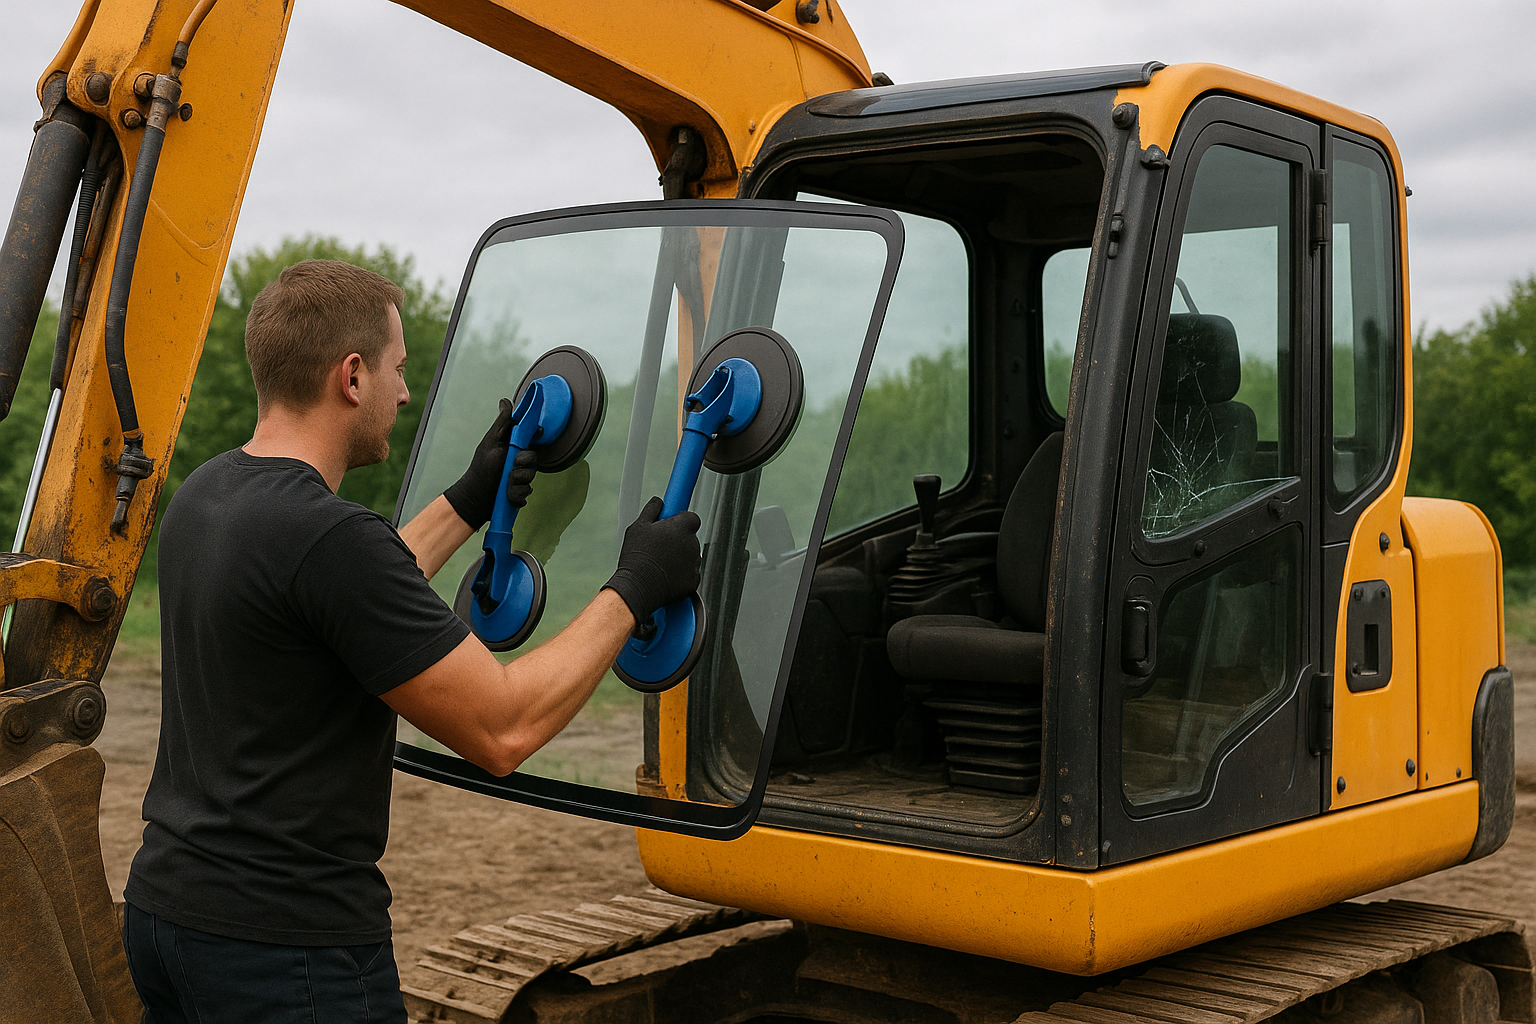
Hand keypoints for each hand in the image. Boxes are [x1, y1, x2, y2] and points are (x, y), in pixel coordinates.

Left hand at [443, 400, 537, 528]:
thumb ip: (503, 422)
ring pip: (531, 478)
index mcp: (513, 448)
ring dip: (517, 481)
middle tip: (512, 466)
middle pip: (534, 461)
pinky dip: (516, 494)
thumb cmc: (482, 467)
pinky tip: (506, 494)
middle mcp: (518, 463)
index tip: (525, 446)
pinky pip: (526, 493)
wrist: (476, 496)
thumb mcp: (492, 441)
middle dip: (523, 465)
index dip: (532, 442)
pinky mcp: (520, 494)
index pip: (532, 440)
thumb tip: (505, 401)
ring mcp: (520, 479)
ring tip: (506, 483)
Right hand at [603, 497, 701, 623]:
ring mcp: (694, 563)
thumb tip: (658, 501)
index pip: (692, 518)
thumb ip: (652, 510)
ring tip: (659, 564)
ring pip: (690, 556)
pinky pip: (689, 574)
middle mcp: (692, 543)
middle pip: (690, 538)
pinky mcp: (694, 580)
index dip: (682, 521)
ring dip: (680, 558)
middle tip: (660, 548)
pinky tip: (665, 576)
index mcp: (681, 527)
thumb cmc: (637, 556)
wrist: (638, 587)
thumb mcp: (638, 527)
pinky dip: (680, 575)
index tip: (673, 525)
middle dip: (678, 541)